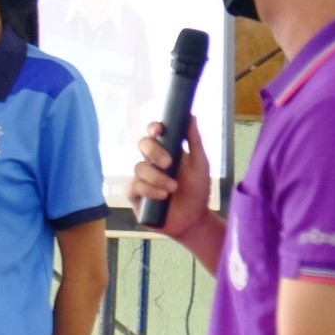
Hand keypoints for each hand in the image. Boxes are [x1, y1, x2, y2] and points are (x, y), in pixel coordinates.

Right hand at [129, 113, 213, 238]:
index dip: (153, 128)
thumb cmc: (197, 191)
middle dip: (154, 152)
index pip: (155, 134)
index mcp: (167, 151)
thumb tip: (191, 115)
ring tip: (173, 188)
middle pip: (142, 145)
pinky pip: (135, 186)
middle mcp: (151, 162)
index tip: (158, 130)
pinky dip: (150, 190)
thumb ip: (194, 141)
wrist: (194, 219)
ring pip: (139, 167)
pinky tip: (163, 196)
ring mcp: (141, 178)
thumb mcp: (200, 164)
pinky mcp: (135, 195)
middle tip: (169, 163)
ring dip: (157, 177)